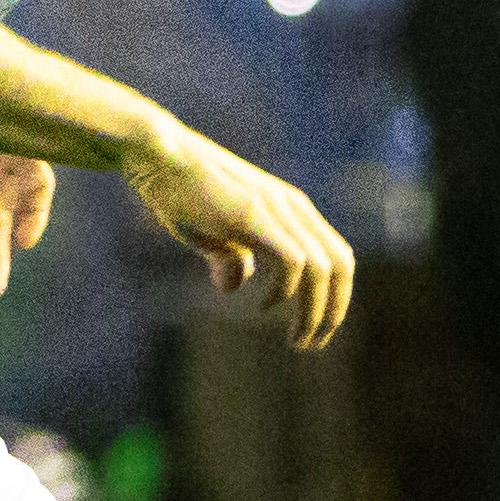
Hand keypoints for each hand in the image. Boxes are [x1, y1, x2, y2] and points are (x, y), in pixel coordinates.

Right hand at [122, 123, 355, 348]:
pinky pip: (294, 263)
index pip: (335, 255)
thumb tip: (234, 286)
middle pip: (341, 263)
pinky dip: (285, 293)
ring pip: (322, 269)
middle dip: (334, 309)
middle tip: (313, 343)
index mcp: (289, 209)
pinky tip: (262, 308)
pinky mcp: (256, 217)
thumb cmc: (179, 193)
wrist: (158, 157)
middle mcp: (293, 208)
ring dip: (315, 311)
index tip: (314, 328)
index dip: (333, 295)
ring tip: (297, 340)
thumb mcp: (210, 233)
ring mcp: (277, 210)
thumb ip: (230, 257)